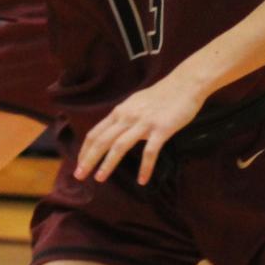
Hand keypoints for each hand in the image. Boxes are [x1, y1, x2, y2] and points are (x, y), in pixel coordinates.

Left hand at [74, 72, 205, 185]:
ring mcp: (144, 122)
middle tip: (79, 175)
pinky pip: (150, 152)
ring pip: (119, 146)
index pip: (95, 133)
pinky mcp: (161, 129)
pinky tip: (142, 180)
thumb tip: (112, 131)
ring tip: (99, 178)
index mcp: (120, 112)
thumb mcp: (135, 104)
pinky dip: (145, 168)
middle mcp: (127, 117)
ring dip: (107, 163)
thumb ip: (123, 117)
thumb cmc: (161, 96)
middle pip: (102, 140)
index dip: (85, 150)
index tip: (79, 164)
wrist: (185, 84)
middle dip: (88, 159)